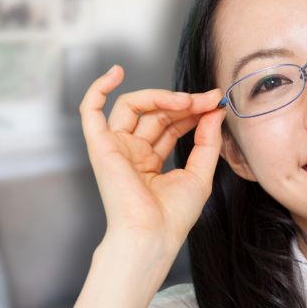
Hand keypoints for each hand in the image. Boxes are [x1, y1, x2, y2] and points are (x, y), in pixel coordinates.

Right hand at [78, 64, 226, 250]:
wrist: (153, 234)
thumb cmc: (173, 216)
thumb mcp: (200, 173)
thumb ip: (207, 140)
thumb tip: (215, 110)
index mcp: (150, 160)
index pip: (171, 123)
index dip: (193, 110)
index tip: (215, 102)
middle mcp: (131, 152)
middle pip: (155, 112)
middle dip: (184, 102)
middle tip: (208, 99)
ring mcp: (115, 147)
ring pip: (133, 105)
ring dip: (161, 96)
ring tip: (186, 99)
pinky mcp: (101, 146)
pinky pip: (91, 110)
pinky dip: (99, 88)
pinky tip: (116, 73)